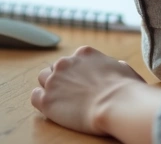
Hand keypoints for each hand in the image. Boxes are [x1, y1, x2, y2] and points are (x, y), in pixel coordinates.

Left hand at [30, 46, 145, 135]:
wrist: (116, 104)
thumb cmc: (126, 89)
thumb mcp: (124, 69)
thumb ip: (114, 65)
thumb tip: (116, 66)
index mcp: (84, 53)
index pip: (73, 60)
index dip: (77, 72)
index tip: (83, 82)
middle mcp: (65, 63)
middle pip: (56, 68)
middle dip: (62, 78)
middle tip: (71, 93)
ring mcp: (54, 80)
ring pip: (43, 79)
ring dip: (49, 87)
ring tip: (60, 100)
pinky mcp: (47, 99)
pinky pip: (35, 96)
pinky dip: (41, 101)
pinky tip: (51, 108)